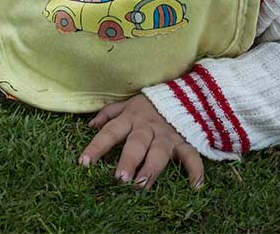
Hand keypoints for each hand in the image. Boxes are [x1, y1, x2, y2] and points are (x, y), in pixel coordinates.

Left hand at [79, 94, 203, 189]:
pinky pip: (191, 155)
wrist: (182, 94)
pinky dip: (195, 169)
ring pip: (159, 152)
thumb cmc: (148, 104)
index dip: (97, 146)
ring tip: (143, 185)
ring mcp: (167, 135)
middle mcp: (147, 127)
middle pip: (136, 143)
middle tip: (120, 179)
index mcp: (131, 118)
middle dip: (128, 160)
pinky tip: (195, 185)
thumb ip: (109, 113)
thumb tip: (90, 125)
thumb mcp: (127, 103)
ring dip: (152, 168)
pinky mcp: (184, 142)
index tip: (84, 162)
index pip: (110, 132)